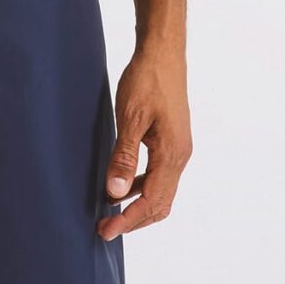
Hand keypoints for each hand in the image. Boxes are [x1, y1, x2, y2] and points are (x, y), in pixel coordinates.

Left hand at [99, 43, 190, 238]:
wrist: (163, 53)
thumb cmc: (147, 79)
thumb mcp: (130, 118)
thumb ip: (123, 157)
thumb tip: (116, 193)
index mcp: (172, 154)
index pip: (151, 201)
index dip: (128, 220)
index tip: (106, 231)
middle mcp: (180, 156)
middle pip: (161, 204)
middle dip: (134, 220)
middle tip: (104, 229)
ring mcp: (178, 150)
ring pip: (161, 192)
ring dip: (138, 206)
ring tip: (111, 212)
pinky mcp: (172, 142)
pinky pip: (159, 176)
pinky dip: (142, 188)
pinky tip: (121, 186)